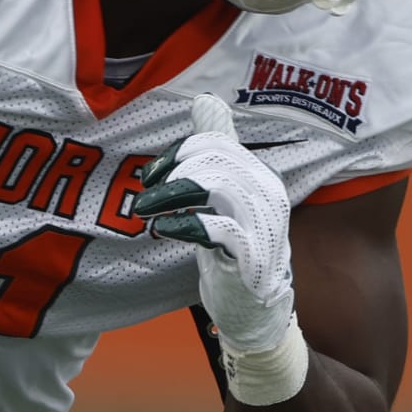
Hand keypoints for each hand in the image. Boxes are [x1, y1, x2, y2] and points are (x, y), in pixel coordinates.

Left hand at [132, 94, 295, 354]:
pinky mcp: (252, 256)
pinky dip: (185, 224)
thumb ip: (216, 151)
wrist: (257, 311)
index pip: (215, 142)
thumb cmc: (235, 249)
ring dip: (171, 195)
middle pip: (214, 158)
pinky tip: (165, 230)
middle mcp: (266, 193)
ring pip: (217, 184)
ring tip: (146, 211)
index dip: (177, 153)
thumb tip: (205, 100)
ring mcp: (263, 224)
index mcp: (257, 175)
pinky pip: (219, 228)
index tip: (151, 176)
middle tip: (145, 197)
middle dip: (171, 172)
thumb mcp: (223, 196)